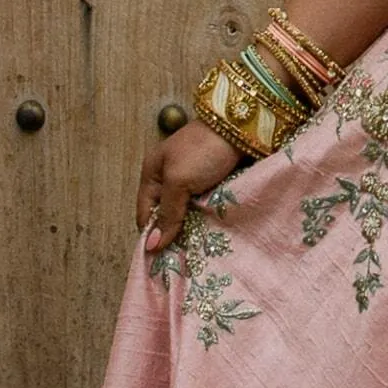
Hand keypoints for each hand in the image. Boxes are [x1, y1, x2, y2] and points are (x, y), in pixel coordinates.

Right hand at [140, 120, 247, 256]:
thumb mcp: (179, 181)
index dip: (151, 234)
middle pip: (165, 214)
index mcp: (153, 172)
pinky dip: (204, 218)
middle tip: (180, 257)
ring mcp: (191, 179)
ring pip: (184, 212)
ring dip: (190, 227)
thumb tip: (151, 246)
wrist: (242, 128)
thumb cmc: (205, 150)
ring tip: (196, 249)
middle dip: (171, 233)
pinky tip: (210, 232)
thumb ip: (167, 213)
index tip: (160, 259)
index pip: (145, 212)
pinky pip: (202, 206)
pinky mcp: (211, 182)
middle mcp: (168, 176)